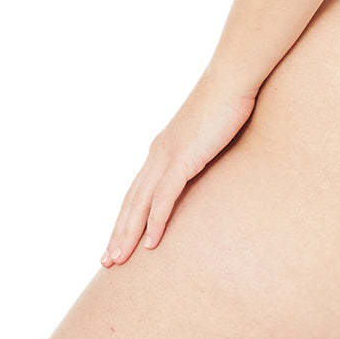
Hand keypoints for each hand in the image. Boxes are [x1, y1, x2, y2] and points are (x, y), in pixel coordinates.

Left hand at [101, 71, 256, 266]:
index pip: (137, 190)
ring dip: (128, 233)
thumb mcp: (208, 132)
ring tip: (120, 260)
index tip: (117, 240)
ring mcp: (168, 155)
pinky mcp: (183, 158)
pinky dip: (156, 221)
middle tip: (108, 261)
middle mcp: (158, 153)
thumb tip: (205, 163)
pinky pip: (165, 197)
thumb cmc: (226, 101)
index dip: (126, 217)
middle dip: (119, 232)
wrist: (232, 77)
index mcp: (162, 148)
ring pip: (141, 203)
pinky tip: (152, 243)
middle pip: (132, 200)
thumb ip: (200, 150)